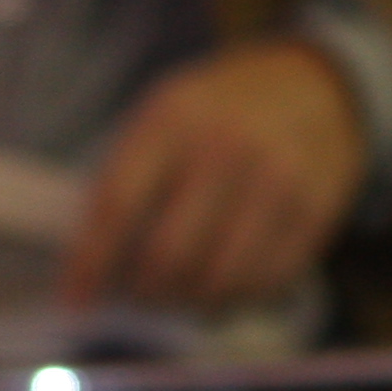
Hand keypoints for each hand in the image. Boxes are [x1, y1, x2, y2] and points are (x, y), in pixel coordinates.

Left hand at [63, 38, 364, 310]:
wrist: (313, 88)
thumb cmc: (219, 111)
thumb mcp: (164, 116)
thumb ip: (129, 175)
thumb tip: (95, 259)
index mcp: (173, 120)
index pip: (119, 205)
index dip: (92, 261)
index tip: (76, 299)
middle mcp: (228, 151)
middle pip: (170, 253)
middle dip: (144, 291)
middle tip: (135, 297)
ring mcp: (278, 183)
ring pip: (222, 277)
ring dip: (190, 302)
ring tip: (177, 297)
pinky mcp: (315, 213)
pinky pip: (268, 279)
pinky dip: (237, 299)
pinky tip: (221, 294)